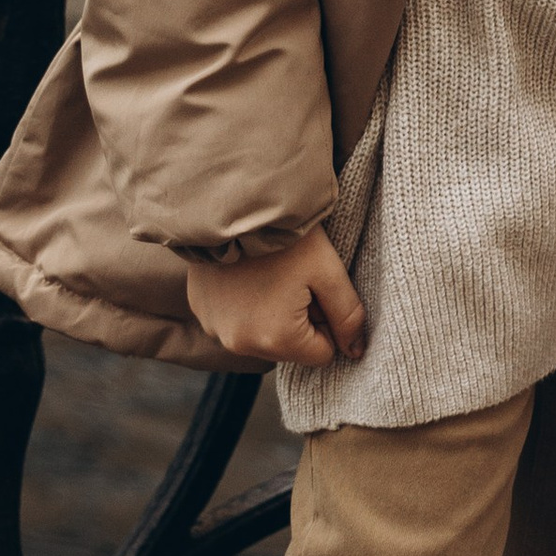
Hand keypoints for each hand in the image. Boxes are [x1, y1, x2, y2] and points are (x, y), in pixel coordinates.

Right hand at [183, 226, 366, 368]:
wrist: (237, 202)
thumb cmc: (289, 237)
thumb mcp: (329, 271)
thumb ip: (348, 315)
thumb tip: (355, 351)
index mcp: (276, 340)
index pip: (321, 353)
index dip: (327, 319)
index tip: (317, 287)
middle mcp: (240, 344)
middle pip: (289, 347)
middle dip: (299, 318)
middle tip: (294, 276)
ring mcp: (215, 329)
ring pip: (261, 335)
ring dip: (270, 313)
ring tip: (269, 272)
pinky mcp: (200, 311)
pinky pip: (233, 320)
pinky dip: (243, 303)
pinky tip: (246, 272)